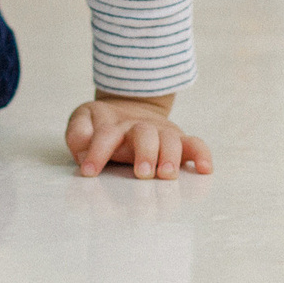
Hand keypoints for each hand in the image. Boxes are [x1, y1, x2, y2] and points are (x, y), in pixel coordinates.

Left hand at [66, 93, 212, 179]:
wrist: (129, 108)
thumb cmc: (103, 124)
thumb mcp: (84, 120)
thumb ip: (78, 132)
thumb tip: (82, 148)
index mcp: (115, 126)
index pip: (106, 135)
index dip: (97, 152)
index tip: (88, 172)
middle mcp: (140, 129)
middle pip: (145, 134)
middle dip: (145, 153)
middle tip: (142, 173)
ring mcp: (161, 134)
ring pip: (170, 140)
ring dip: (170, 157)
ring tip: (167, 175)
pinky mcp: (178, 142)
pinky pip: (195, 145)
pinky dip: (202, 155)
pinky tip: (205, 169)